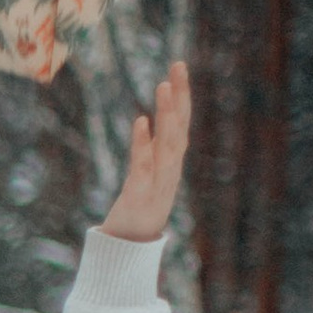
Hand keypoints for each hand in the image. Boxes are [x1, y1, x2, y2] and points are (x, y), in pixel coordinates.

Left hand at [101, 60, 188, 241]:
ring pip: (167, 144)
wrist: (130, 246)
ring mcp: (158, 181)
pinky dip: (143, 143)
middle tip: (178, 65)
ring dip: (167, 115)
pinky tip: (141, 121)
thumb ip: (152, 146)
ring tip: (163, 86)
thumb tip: (151, 119)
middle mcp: (171, 168)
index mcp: (172, 161)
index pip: (181, 122)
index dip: (182, 95)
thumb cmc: (140, 206)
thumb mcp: (149, 171)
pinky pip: (143, 166)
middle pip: (179, 127)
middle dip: (180, 96)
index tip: (178, 66)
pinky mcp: (140, 195)